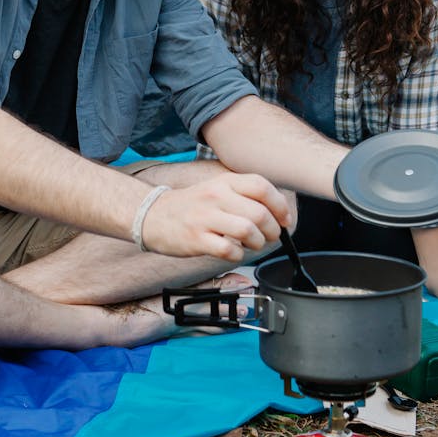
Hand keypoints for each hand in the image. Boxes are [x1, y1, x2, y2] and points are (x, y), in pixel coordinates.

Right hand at [141, 172, 291, 260]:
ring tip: (252, 244)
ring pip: (247, 230)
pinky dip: (238, 254)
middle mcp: (215, 196)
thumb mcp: (217, 188)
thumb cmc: (192, 206)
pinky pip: (229, 249)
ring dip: (257, 243)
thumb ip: (244, 194)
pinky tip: (234, 252)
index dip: (279, 205)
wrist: (152, 215)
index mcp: (224, 181)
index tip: (284, 219)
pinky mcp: (196, 239)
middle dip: (273, 230)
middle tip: (271, 236)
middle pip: (259, 212)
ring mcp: (205, 217)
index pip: (261, 186)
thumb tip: (277, 210)